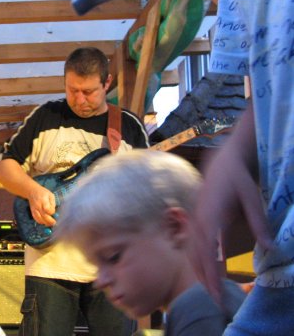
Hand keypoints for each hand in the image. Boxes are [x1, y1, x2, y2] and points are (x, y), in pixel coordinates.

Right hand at [28, 184, 56, 226]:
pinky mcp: (32, 212)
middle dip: (49, 221)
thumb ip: (52, 203)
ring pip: (39, 219)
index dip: (52, 212)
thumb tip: (54, 211)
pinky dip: (40, 222)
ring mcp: (34, 209)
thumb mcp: (50, 195)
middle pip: (43, 216)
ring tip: (50, 224)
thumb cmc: (43, 192)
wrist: (32, 191)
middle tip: (54, 223)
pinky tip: (45, 222)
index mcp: (43, 200)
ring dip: (45, 223)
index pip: (47, 209)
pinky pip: (36, 219)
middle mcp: (38, 206)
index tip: (54, 212)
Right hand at [191, 106, 272, 303]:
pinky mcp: (194, 219)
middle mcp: (199, 221)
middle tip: (216, 301)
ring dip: (199, 272)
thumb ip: (259, 223)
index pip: (210, 253)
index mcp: (212, 217)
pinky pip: (191, 244)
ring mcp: (194, 220)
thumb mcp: (253, 198)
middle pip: (197, 256)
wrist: (222, 160)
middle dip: (205, 280)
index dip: (213, 275)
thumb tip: (270, 248)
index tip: (218, 294)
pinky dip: (195, 260)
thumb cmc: (239, 179)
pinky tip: (201, 270)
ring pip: (191, 251)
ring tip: (209, 291)